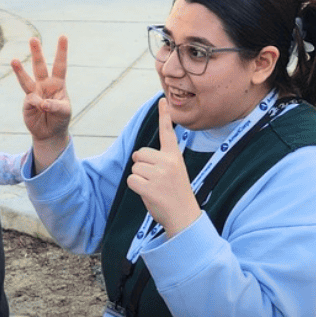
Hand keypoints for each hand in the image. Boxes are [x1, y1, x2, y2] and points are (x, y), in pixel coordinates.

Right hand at [13, 36, 72, 170]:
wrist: (49, 133)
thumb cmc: (60, 119)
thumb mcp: (64, 111)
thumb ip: (54, 105)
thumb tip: (40, 102)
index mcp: (58, 84)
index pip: (60, 65)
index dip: (61, 51)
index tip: (62, 36)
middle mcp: (45, 85)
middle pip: (40, 66)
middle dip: (36, 53)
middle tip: (33, 39)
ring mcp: (34, 93)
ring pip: (26, 78)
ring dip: (20, 70)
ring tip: (14, 60)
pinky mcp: (27, 102)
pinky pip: (31, 100)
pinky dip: (36, 104)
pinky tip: (40, 108)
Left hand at [126, 98, 202, 234]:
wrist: (184, 216)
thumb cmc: (176, 193)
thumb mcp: (174, 172)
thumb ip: (160, 161)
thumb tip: (138, 156)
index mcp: (175, 157)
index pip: (167, 132)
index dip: (164, 116)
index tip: (162, 100)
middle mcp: (168, 162)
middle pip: (139, 154)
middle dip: (141, 165)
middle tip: (155, 179)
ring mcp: (159, 174)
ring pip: (134, 167)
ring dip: (139, 178)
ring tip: (155, 188)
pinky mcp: (149, 187)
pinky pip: (131, 180)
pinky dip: (136, 187)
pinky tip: (149, 194)